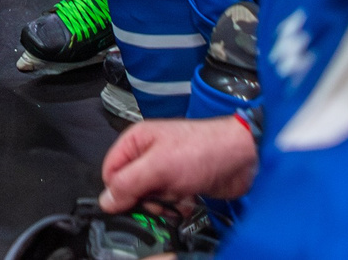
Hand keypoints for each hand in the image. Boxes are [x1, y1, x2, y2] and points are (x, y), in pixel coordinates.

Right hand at [97, 117, 257, 214]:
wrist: (241, 158)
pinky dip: (177, 205)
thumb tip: (106, 200)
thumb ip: (129, 183)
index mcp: (136, 141)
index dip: (119, 190)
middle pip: (130, 187)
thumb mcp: (159, 167)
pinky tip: (189, 199)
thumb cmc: (204, 149)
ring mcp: (165, 169)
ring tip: (179, 195)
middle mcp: (148, 154)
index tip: (136, 199)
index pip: (111, 172)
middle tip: (161, 197)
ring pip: (150, 198)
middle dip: (146, 199)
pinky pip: (168, 202)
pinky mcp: (181, 183)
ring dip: (164, 203)